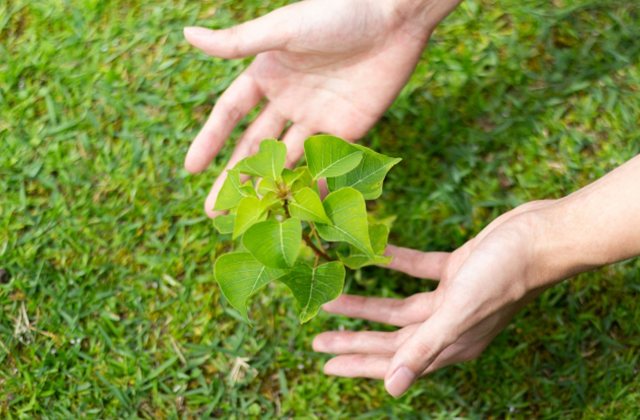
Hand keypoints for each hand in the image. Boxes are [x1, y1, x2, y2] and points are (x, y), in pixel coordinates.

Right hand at [183, 0, 460, 216]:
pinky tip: (297, 213)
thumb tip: (187, 33)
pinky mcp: (348, 131)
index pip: (230, 114)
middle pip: (254, 146)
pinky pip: (324, 164)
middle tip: (214, 211)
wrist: (394, 20)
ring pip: (286, 160)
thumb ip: (237, 42)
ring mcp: (317, 118)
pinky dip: (312, 187)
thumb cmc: (337, 14)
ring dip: (269, 188)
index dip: (210, 140)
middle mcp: (288, 99)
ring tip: (250, 217)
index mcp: (267, 74)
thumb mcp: (283, 29)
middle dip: (234, 177)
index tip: (191, 169)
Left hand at [313, 200, 559, 396]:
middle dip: (353, 339)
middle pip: (390, 338)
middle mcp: (449, 325)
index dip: (358, 364)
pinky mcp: (456, 269)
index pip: (393, 362)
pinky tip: (371, 254)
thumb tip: (392, 389)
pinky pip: (416, 269)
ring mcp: (453, 297)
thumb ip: (425, 348)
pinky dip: (394, 263)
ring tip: (333, 297)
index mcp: (450, 344)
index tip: (325, 364)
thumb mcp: (460, 312)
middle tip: (317, 338)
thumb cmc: (505, 276)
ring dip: (366, 302)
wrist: (540, 236)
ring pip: (399, 306)